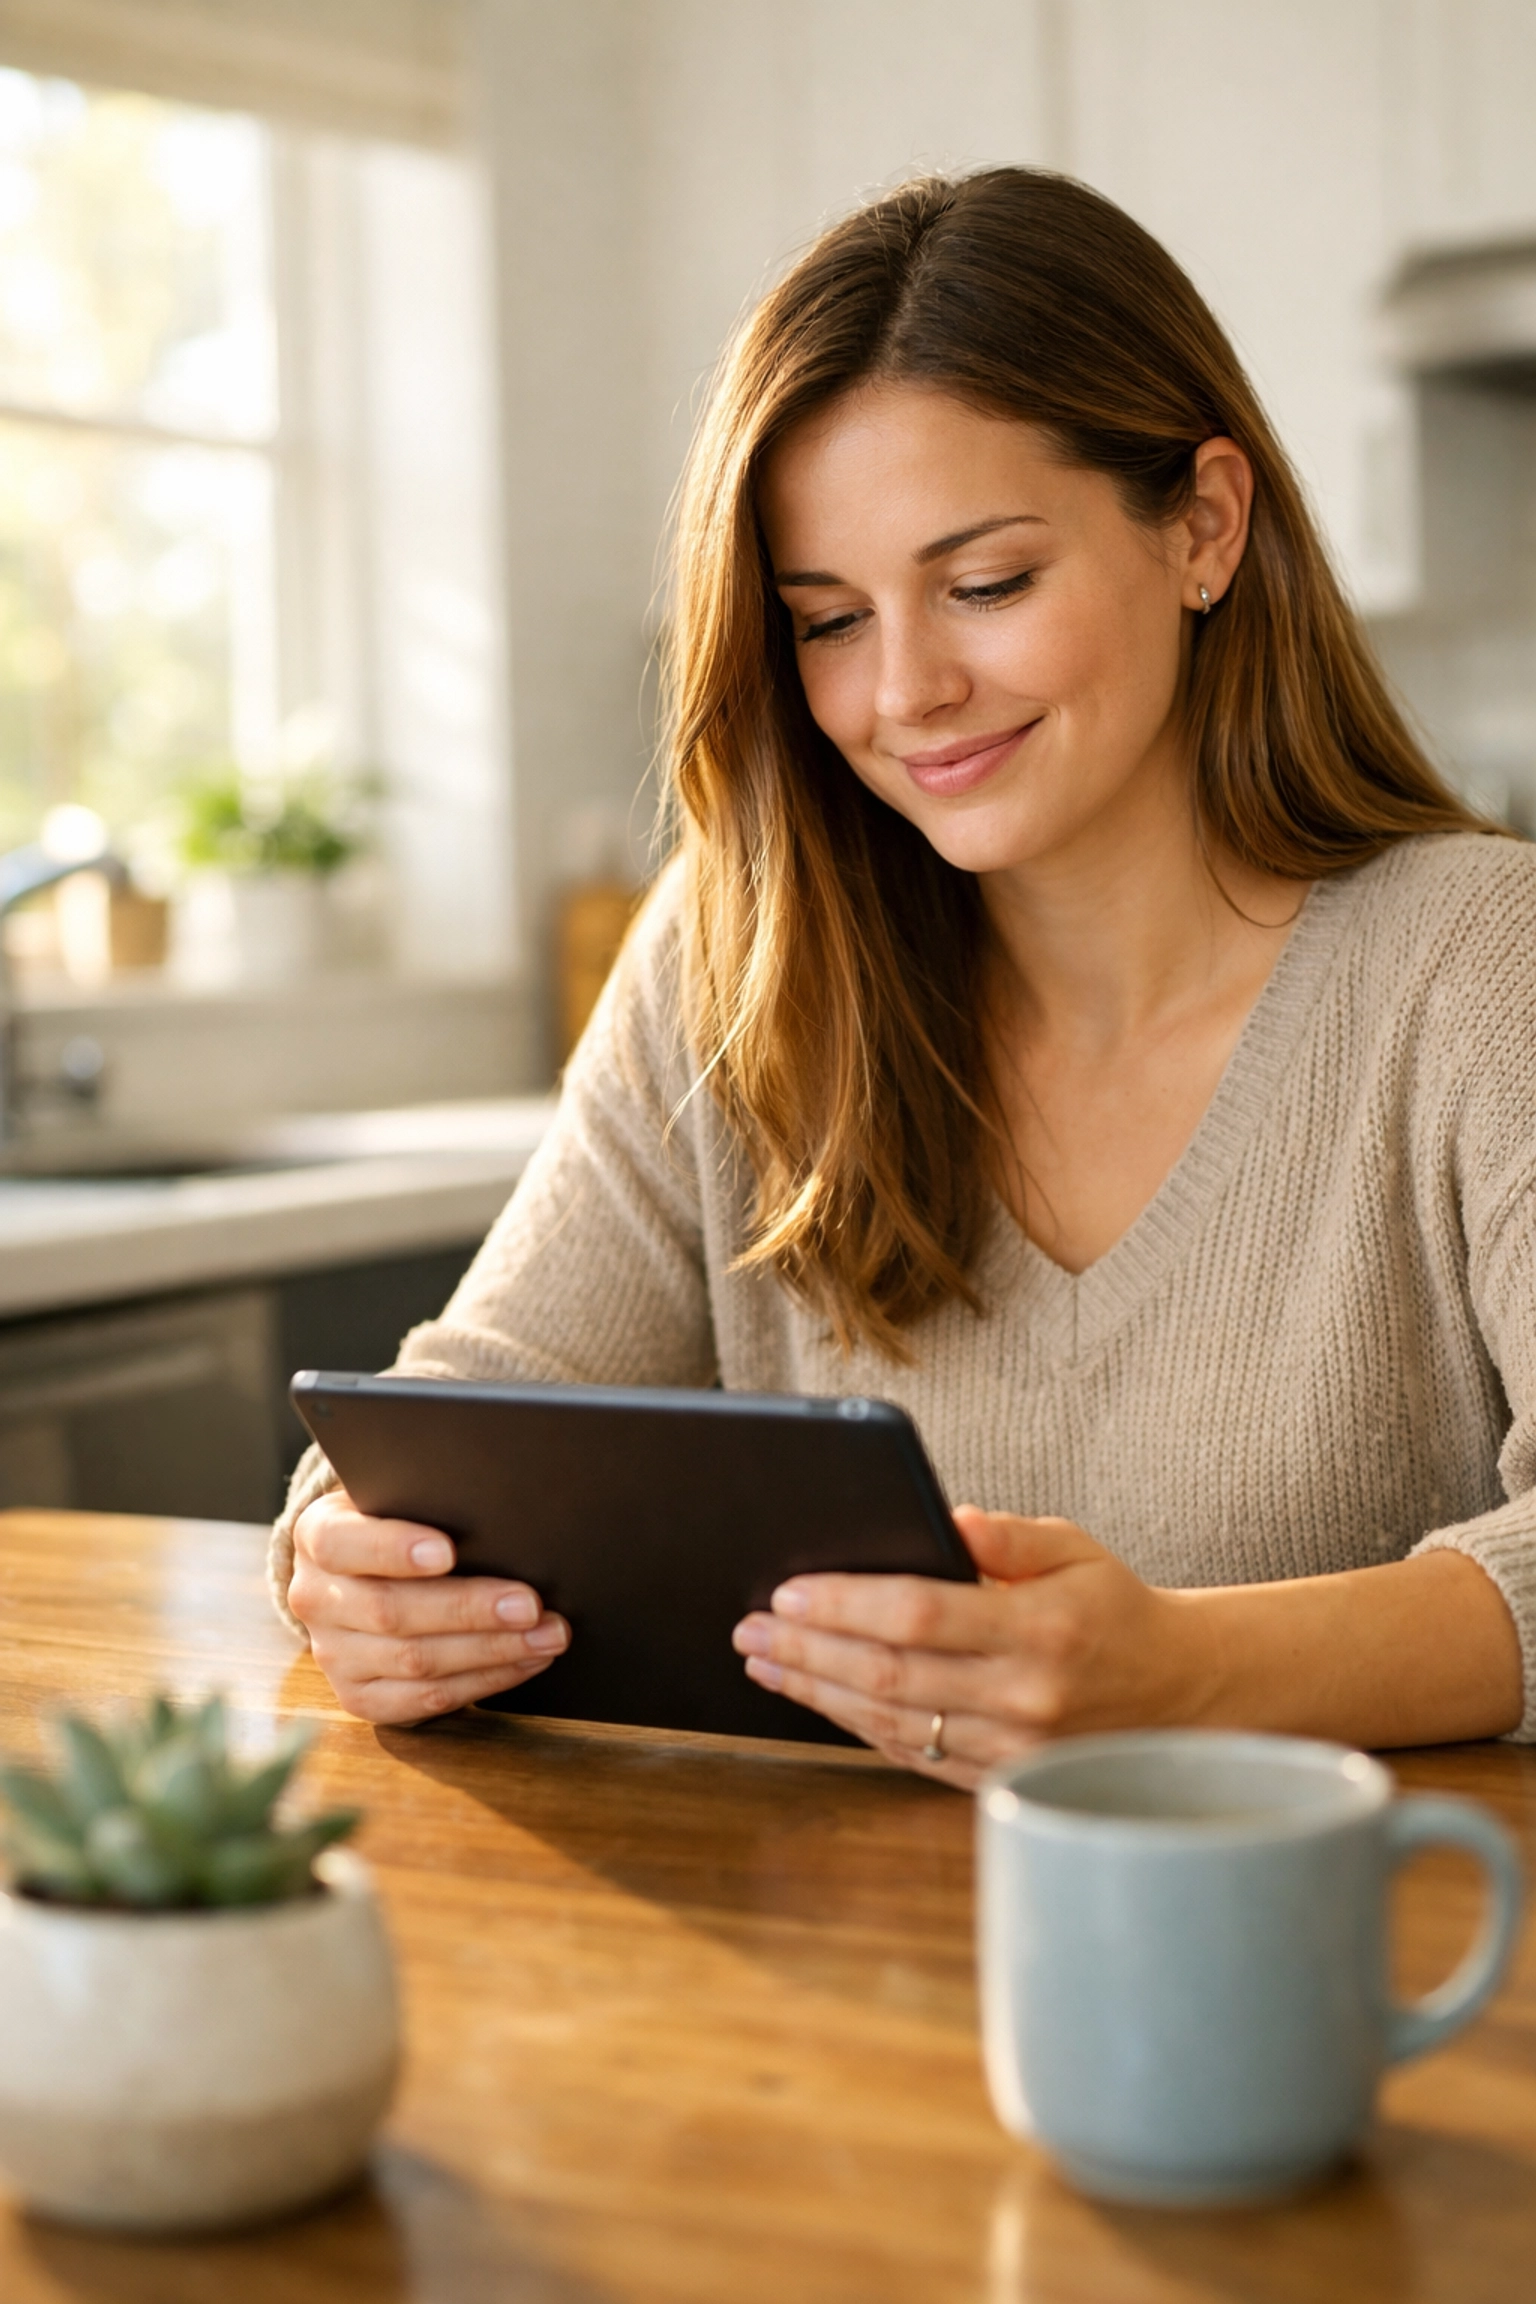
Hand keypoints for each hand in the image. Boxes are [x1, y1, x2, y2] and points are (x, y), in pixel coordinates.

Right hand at [289, 1489, 570, 1724]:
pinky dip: (482, 1682)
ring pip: (414, 1660)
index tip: (446, 1551)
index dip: (393, 1549)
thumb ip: (430, 1501)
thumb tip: (499, 1514)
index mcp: (317, 1537)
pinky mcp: (359, 1697)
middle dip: (469, 1609)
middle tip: (529, 1604)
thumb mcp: (397, 1499)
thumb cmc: (401, 1524)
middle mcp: (316, 1599)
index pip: (342, 1543)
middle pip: (391, 1611)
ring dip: (491, 1650)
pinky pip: (424, 1699)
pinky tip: (525, 1662)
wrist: (364, 1575)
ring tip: (547, 1635)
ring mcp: (333, 1654)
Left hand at [731, 1507, 1204, 1788]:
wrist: (1177, 1692)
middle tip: (749, 1630)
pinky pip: (914, 1755)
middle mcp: (1023, 1696)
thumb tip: (949, 1520)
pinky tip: (818, 1699)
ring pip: (893, 1722)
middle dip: (808, 1651)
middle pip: (892, 1674)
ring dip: (818, 1692)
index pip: (922, 1615)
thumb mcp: (1075, 1549)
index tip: (788, 1592)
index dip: (846, 1606)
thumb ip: (1010, 1536)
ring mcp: (1011, 1748)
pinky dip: (858, 1726)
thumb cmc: (1113, 1607)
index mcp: (1041, 1628)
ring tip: (764, 1664)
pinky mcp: (1001, 1777)